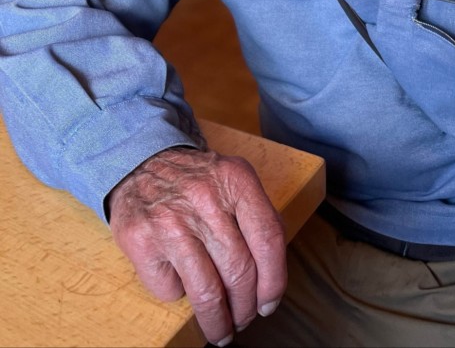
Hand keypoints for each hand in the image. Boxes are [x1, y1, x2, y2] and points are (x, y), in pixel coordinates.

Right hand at [108, 147, 286, 345]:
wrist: (141, 162)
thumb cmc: (196, 182)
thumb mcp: (233, 180)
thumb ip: (257, 216)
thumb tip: (273, 271)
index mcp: (235, 179)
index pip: (268, 237)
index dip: (274, 280)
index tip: (269, 303)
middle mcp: (204, 197)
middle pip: (239, 270)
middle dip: (245, 306)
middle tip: (244, 317)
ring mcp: (171, 220)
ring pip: (206, 290)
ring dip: (217, 320)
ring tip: (221, 329)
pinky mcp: (142, 240)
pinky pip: (170, 289)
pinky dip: (178, 296)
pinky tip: (181, 285)